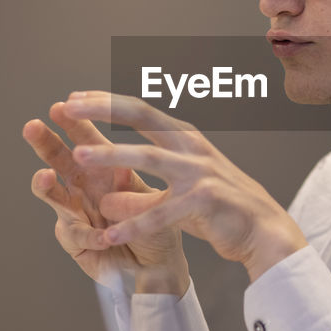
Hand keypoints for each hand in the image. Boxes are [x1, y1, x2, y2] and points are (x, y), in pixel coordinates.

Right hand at [23, 100, 187, 292]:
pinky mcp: (75, 241)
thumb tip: (119, 167)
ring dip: (47, 185)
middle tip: (32, 127)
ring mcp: (75, 212)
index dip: (73, 123)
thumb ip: (132, 189)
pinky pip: (77, 235)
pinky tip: (103, 236)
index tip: (62, 105)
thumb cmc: (155, 226)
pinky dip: (90, 234)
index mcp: (104, 168)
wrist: (157, 265)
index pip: (86, 139)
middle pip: (58, 160)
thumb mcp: (150, 201)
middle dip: (44, 143)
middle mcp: (84, 187)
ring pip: (54, 196)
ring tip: (44, 177)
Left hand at [64, 91, 307, 281]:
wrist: (263, 231)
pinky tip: (109, 234)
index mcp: (184, 138)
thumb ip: (143, 194)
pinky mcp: (204, 200)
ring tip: (79, 156)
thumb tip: (107, 198)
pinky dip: (134, 223)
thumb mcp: (177, 196)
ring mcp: (199, 171)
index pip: (140, 111)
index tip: (74, 96)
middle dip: (102, 109)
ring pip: (149, 157)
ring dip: (112, 155)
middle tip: (67, 105)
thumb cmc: (220, 209)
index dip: (106, 102)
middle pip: (142, 116)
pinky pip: (161, 211)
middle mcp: (191, 147)